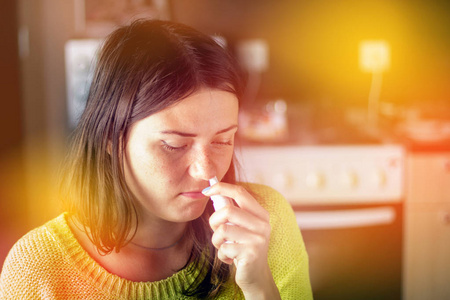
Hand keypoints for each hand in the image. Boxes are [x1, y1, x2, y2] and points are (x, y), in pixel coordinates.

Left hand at [205, 182, 280, 298]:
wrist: (256, 276)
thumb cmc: (243, 247)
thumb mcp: (242, 227)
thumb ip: (232, 211)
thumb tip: (211, 190)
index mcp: (261, 214)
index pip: (240, 192)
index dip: (221, 188)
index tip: (205, 190)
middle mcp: (262, 224)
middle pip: (228, 211)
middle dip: (214, 221)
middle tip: (216, 231)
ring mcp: (258, 239)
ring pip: (223, 230)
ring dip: (216, 240)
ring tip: (224, 247)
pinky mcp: (251, 253)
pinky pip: (224, 248)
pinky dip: (221, 254)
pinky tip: (230, 259)